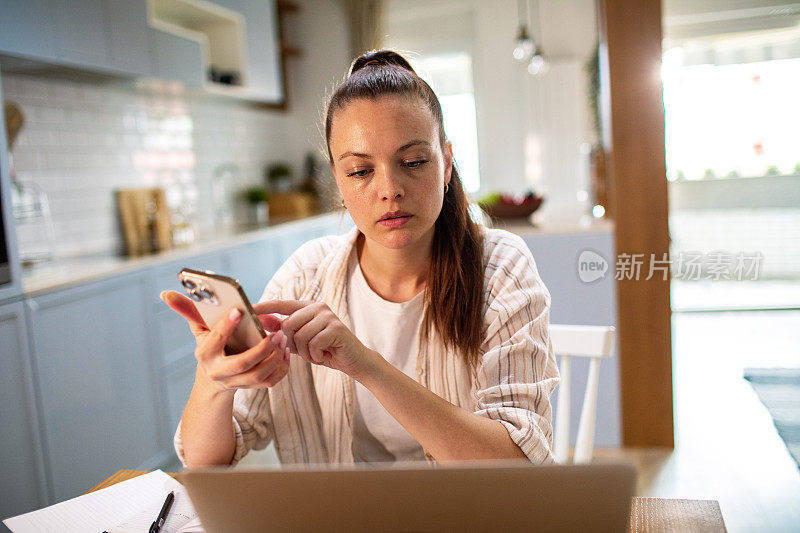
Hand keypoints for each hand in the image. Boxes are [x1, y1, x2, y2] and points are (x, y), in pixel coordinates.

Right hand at [160, 291, 290, 393]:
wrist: (213, 379)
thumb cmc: (210, 345)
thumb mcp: (199, 329)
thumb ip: (188, 311)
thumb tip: (166, 293)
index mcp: (205, 354)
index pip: (216, 339)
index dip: (226, 325)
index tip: (239, 309)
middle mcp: (219, 372)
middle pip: (242, 364)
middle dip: (261, 349)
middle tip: (275, 332)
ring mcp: (236, 382)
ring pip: (259, 375)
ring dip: (275, 358)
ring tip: (283, 339)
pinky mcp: (251, 387)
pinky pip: (270, 381)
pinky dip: (282, 368)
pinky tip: (286, 352)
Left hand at [253, 300, 378, 379]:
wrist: (353, 361)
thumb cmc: (325, 350)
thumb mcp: (301, 341)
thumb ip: (283, 331)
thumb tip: (260, 321)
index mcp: (308, 307)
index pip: (281, 304)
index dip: (264, 307)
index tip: (248, 308)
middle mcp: (318, 307)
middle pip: (288, 324)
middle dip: (292, 344)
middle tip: (306, 352)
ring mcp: (328, 316)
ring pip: (300, 336)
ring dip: (306, 352)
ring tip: (317, 354)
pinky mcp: (336, 328)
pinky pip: (313, 344)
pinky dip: (316, 356)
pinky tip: (325, 355)